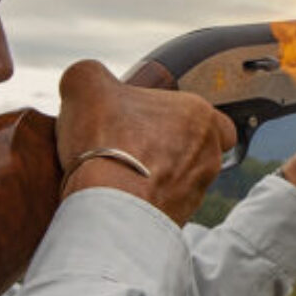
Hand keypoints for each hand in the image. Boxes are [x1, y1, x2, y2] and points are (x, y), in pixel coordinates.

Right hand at [55, 60, 236, 224]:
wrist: (111, 205)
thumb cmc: (106, 141)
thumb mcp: (86, 84)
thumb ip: (90, 75)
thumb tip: (87, 83)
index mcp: (200, 115)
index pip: (195, 111)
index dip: (162, 115)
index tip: (132, 122)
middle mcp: (209, 154)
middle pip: (189, 146)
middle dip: (162, 147)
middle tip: (126, 148)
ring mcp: (197, 190)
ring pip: (178, 178)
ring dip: (152, 176)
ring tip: (115, 174)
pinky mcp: (181, 220)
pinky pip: (163, 207)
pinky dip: (143, 202)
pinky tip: (116, 197)